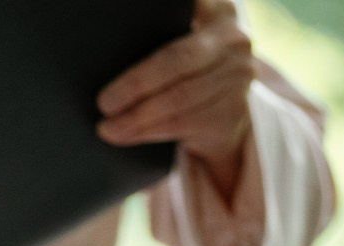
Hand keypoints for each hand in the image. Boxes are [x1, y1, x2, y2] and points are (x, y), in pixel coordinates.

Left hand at [96, 0, 255, 198]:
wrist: (227, 108)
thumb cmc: (190, 69)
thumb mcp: (182, 36)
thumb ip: (160, 30)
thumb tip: (106, 38)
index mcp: (218, 11)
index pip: (179, 17)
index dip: (153, 35)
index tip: (117, 40)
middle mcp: (233, 41)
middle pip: (178, 62)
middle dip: (136, 85)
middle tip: (104, 103)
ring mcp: (238, 78)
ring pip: (179, 100)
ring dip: (138, 118)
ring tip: (109, 128)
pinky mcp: (232, 112)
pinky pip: (184, 124)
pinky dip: (150, 133)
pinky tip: (128, 136)